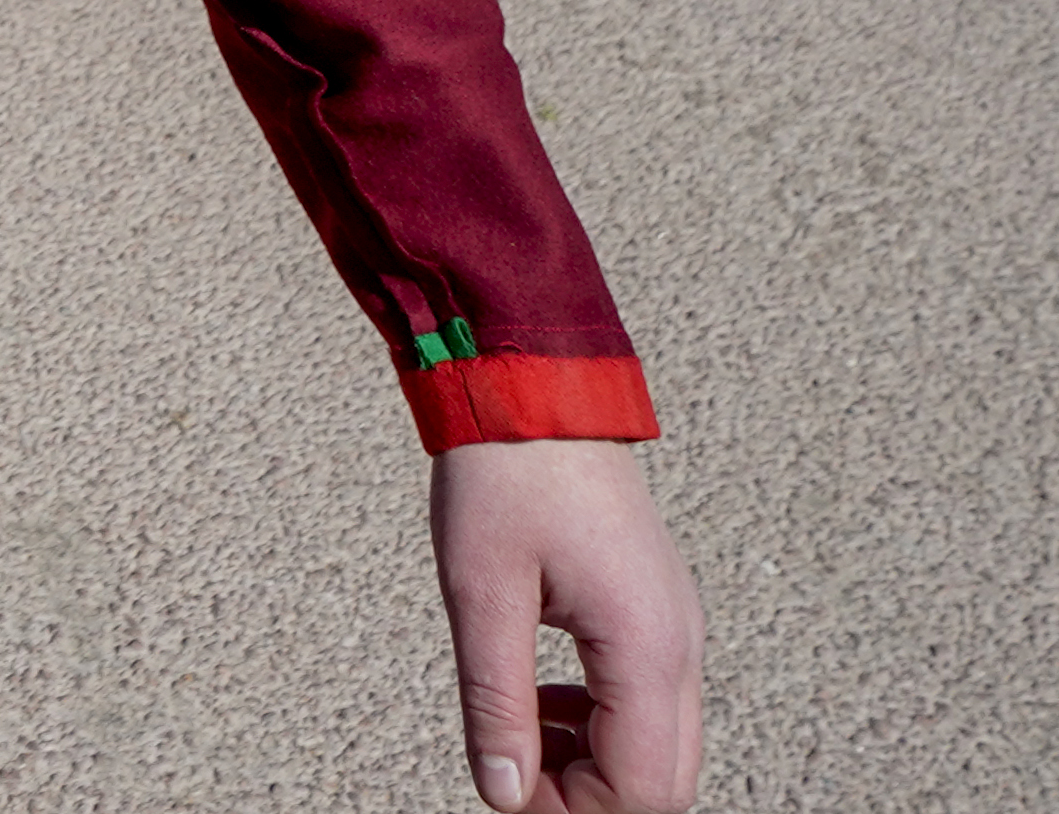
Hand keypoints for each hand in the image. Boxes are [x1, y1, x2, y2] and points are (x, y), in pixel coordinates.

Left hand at [433, 441, 699, 810]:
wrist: (535, 390)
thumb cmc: (504, 477)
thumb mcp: (481, 593)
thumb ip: (495, 702)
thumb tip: (502, 790)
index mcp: (647, 646)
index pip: (641, 789)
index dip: (572, 809)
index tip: (507, 789)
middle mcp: (680, 645)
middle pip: (665, 780)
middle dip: (589, 795)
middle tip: (513, 769)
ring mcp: (677, 628)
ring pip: (660, 745)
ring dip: (593, 759)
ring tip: (520, 729)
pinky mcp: (658, 613)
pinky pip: (648, 701)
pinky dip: (601, 721)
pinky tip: (542, 697)